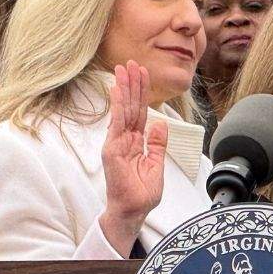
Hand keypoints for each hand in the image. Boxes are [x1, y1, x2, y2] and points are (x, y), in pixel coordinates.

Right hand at [99, 61, 167, 254]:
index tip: (142, 74)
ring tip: (124, 68)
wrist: (133, 211)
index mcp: (135, 142)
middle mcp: (124, 139)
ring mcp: (116, 143)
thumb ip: (157, 144)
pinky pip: (116, 123)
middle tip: (132, 62)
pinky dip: (117, 105)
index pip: (139, 113)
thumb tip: (160, 124)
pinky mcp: (112, 149)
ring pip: (123, 110)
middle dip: (132, 84)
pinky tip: (117, 90)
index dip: (141, 93)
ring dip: (124, 88)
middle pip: (130, 106)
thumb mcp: (155, 164)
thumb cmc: (141, 193)